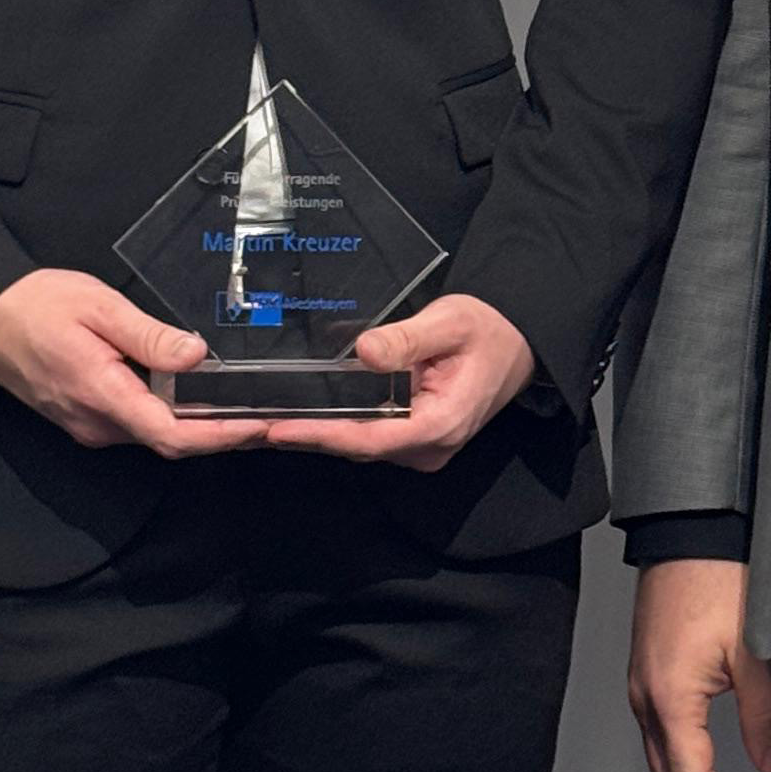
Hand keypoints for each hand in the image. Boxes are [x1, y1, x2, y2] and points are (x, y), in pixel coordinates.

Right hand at [0, 269, 262, 454]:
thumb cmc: (35, 306)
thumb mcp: (99, 307)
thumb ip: (150, 336)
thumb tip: (197, 356)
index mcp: (102, 396)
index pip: (173, 435)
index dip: (222, 436)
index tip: (260, 426)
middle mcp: (97, 424)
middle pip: (171, 442)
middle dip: (221, 434)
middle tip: (268, 416)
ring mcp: (89, 426)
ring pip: (154, 435)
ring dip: (197, 426)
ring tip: (242, 405)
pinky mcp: (85, 419)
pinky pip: (136, 424)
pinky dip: (170, 416)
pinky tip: (194, 397)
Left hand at [260, 290, 538, 468]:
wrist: (518, 341)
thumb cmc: (487, 329)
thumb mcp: (448, 323)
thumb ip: (406, 339)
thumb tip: (364, 351)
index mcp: (440, 425)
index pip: (368, 439)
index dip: (320, 435)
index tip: (277, 429)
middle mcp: (429, 448)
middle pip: (357, 448)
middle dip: (306, 437)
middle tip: (252, 425)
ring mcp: (423, 448)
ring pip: (360, 446)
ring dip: (317, 434)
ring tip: (265, 421)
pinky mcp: (416, 439)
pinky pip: (369, 437)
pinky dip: (336, 428)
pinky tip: (303, 415)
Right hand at [629, 559, 770, 771]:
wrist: (691, 534)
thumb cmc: (716, 577)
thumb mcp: (756, 654)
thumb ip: (765, 716)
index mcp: (671, 698)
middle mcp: (646, 696)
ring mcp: (642, 683)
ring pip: (657, 757)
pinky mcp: (646, 669)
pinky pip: (655, 731)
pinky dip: (675, 760)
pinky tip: (693, 763)